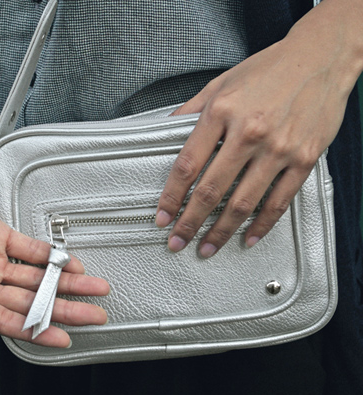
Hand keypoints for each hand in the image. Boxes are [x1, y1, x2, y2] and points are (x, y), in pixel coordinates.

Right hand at [0, 191, 109, 346]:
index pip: (9, 321)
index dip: (38, 331)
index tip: (63, 338)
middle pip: (33, 300)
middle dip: (66, 308)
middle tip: (94, 314)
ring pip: (38, 275)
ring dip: (68, 282)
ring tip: (94, 287)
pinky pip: (30, 248)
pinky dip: (51, 255)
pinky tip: (70, 262)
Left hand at [155, 1, 362, 257]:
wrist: (320, 58)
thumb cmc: (267, 70)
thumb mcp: (220, 83)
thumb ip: (192, 110)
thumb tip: (166, 131)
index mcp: (221, 112)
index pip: (187, 165)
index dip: (171, 197)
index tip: (163, 217)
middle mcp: (249, 132)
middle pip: (212, 190)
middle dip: (190, 223)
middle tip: (177, 243)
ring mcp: (278, 149)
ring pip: (244, 203)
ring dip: (222, 231)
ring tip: (206, 248)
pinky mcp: (303, 159)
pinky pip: (279, 201)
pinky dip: (262, 224)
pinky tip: (248, 238)